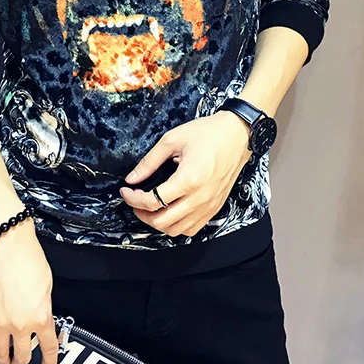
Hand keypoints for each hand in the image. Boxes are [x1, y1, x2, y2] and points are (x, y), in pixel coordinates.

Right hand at [0, 222, 59, 363]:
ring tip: (3, 361)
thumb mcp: (47, 286)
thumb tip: (40, 316)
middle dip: (22, 362)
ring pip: (0, 352)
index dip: (49, 360)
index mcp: (40, 317)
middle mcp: (19, 325)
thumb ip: (43, 307)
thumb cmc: (28, 259)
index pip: (48, 347)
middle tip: (21, 363)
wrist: (6, 246)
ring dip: (3, 359)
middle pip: (22, 355)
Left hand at [119, 112, 252, 237]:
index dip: (134, 199)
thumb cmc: (208, 133)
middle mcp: (200, 198)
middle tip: (135, 201)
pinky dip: (176, 226)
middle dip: (142, 214)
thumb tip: (132, 178)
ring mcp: (209, 206)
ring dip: (158, 222)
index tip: (126, 192)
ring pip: (177, 230)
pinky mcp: (215, 208)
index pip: (153, 201)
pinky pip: (192, 228)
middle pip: (163, 222)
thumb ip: (149, 161)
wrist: (238, 134)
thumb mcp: (172, 140)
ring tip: (150, 208)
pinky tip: (170, 212)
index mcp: (188, 179)